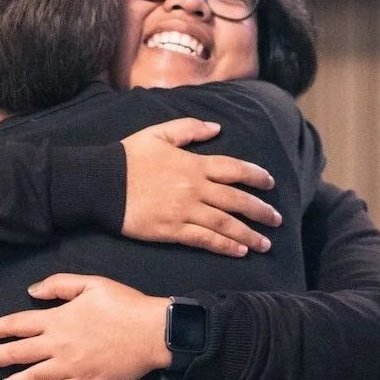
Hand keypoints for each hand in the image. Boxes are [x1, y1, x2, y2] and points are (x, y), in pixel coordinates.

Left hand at [0, 274, 170, 379]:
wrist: (151, 332)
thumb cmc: (123, 304)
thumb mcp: (91, 283)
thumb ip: (59, 285)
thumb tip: (31, 291)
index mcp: (58, 318)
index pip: (18, 324)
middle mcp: (58, 345)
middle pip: (17, 353)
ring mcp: (69, 367)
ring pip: (30, 378)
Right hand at [121, 118, 279, 256]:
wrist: (102, 183)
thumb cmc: (128, 157)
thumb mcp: (158, 134)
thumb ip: (188, 129)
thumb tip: (216, 128)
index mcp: (193, 164)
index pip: (234, 170)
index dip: (255, 176)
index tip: (270, 183)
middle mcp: (195, 188)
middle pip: (237, 200)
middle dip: (261, 210)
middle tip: (277, 219)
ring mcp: (185, 211)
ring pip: (226, 224)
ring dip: (249, 234)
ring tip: (265, 244)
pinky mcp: (173, 230)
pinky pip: (206, 239)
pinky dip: (225, 246)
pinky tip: (239, 251)